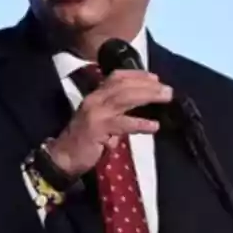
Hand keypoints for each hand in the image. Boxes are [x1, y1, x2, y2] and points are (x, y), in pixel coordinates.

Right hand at [44, 70, 171, 176]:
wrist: (63, 157)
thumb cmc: (85, 139)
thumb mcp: (101, 119)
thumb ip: (117, 111)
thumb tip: (143, 106)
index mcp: (96, 95)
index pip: (117, 77)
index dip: (137, 75)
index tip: (156, 78)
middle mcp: (95, 99)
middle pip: (124, 85)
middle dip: (148, 85)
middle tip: (168, 90)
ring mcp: (96, 112)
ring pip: (125, 98)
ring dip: (148, 96)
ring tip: (165, 99)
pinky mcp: (98, 128)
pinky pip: (123, 124)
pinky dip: (140, 123)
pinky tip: (154, 126)